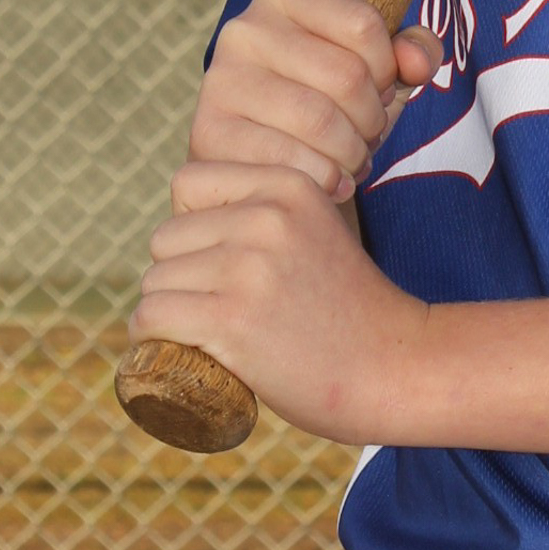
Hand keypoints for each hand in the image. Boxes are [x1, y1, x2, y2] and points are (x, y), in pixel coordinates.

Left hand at [130, 163, 437, 443]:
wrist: (396, 367)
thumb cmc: (348, 310)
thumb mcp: (315, 233)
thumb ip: (263, 216)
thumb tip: (183, 226)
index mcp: (288, 185)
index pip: (189, 182)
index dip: (194, 226)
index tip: (221, 262)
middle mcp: (267, 216)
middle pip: (166, 238)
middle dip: (179, 275)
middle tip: (220, 310)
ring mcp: (249, 266)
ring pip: (155, 281)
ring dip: (169, 312)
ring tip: (212, 336)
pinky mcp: (232, 318)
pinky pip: (152, 317)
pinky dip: (154, 340)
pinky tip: (184, 351)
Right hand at [189, 0, 446, 200]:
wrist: (267, 166)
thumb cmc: (329, 106)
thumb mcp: (379, 71)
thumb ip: (413, 52)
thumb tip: (417, 61)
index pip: (364, 24)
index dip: (388, 68)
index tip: (379, 88)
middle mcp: (244, 29)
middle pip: (346, 75)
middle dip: (373, 118)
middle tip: (367, 135)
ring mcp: (221, 81)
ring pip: (321, 121)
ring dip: (353, 153)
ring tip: (351, 158)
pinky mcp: (210, 133)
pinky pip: (291, 161)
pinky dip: (326, 179)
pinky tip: (329, 181)